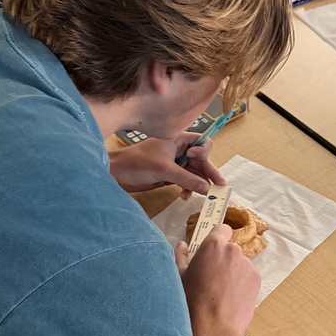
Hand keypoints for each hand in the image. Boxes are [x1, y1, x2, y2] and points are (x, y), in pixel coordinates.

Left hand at [109, 135, 224, 195]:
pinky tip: (184, 196)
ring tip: (202, 195)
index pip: (201, 142)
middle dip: (208, 173)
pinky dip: (187, 188)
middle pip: (201, 160)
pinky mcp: (169, 175)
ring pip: (194, 173)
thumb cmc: (137, 163)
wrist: (116, 174)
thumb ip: (187, 179)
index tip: (195, 158)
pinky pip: (185, 181)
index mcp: (178, 139)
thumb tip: (207, 188)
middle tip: (219, 187)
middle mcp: (179, 150)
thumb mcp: (164, 170)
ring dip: (198, 183)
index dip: (203, 152)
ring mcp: (174, 163)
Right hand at [180, 225, 260, 335]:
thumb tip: (182, 245)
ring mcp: (247, 265)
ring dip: (234, 272)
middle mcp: (233, 251)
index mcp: (213, 245)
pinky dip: (242, 284)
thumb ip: (181, 256)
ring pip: (240, 264)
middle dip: (224, 259)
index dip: (219, 237)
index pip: (222, 229)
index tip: (214, 248)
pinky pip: (249, 277)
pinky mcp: (257, 279)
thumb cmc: (192, 299)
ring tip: (223, 291)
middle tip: (213, 276)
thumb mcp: (180, 276)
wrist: (214, 325)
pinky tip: (232, 297)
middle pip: (231, 249)